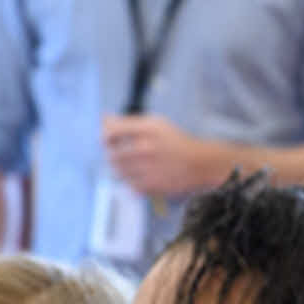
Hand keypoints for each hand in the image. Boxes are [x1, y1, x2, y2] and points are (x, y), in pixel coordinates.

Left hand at [102, 115, 244, 197]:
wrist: (200, 164)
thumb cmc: (175, 142)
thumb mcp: (155, 124)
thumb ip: (128, 122)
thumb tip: (103, 118)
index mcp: (147, 128)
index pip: (111, 132)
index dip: (105, 136)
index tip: (109, 140)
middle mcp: (146, 147)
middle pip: (112, 154)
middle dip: (114, 155)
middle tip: (123, 155)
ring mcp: (148, 168)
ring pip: (118, 171)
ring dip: (121, 169)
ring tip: (133, 166)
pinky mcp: (151, 185)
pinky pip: (129, 185)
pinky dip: (132, 182)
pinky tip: (142, 177)